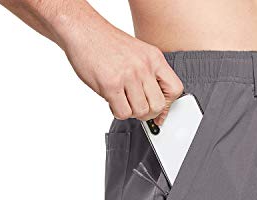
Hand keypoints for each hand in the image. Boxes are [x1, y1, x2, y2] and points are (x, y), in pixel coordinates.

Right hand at [63, 22, 182, 124]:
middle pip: (158, 105)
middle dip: (148, 113)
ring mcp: (128, 76)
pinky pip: (123, 112)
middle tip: (138, 108)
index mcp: (154, 58)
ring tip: (122, 101)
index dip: (168, 104)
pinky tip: (113, 101)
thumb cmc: (107, 43)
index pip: (175, 89)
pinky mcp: (111, 84)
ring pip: (141, 111)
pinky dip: (118, 112)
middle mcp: (144, 66)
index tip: (160, 109)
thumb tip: (159, 107)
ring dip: (131, 112)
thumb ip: (151, 76)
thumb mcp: (139, 54)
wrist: (81, 29)